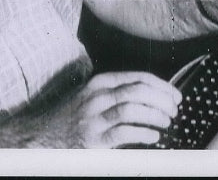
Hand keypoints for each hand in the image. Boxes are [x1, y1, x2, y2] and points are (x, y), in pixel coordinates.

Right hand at [53, 71, 180, 147]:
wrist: (41, 135)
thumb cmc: (71, 115)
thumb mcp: (92, 94)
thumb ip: (116, 91)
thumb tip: (151, 95)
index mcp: (101, 82)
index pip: (138, 77)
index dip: (162, 85)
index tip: (176, 95)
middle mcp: (98, 96)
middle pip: (138, 91)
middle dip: (162, 99)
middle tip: (174, 109)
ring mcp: (94, 118)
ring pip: (132, 109)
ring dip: (155, 115)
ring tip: (166, 122)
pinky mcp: (92, 140)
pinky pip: (122, 133)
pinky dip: (142, 134)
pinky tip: (154, 137)